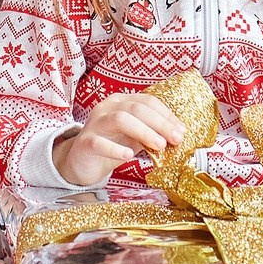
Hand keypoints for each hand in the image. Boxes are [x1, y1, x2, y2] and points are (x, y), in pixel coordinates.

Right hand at [51, 92, 186, 188]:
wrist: (81, 162)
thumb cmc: (111, 146)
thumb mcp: (134, 137)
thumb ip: (151, 134)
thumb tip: (178, 136)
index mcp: (120, 102)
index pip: (147, 101)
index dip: (166, 115)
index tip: (181, 131)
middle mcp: (107, 108)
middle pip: (136, 108)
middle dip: (160, 123)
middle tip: (175, 139)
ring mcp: (94, 124)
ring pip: (120, 119)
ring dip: (144, 132)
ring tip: (159, 146)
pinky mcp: (85, 142)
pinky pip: (100, 143)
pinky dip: (116, 149)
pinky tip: (129, 156)